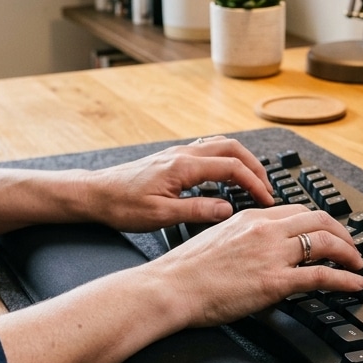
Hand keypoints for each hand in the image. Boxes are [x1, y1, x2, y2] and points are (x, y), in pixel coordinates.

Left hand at [83, 135, 274, 231]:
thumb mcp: (161, 216)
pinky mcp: (172, 159)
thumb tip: (227, 209)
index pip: (232, 168)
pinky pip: (207, 150)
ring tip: (253, 181)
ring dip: (242, 160)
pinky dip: (225, 159)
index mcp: (183, 167)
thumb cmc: (122, 205)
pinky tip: (225, 175)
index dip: (254, 184)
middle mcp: (183, 154)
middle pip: (233, 149)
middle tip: (267, 189)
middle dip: (255, 167)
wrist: (96, 194)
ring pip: (221, 146)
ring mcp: (177, 154)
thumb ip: (197, 211)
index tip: (266, 200)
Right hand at [148, 204, 362, 328]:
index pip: (297, 211)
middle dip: (342, 233)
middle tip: (352, 247)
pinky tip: (356, 284)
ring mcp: (272, 254)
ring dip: (349, 253)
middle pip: (318, 220)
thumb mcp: (216, 239)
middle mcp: (265, 230)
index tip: (328, 232)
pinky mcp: (275, 281)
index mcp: (250, 218)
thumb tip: (253, 250)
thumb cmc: (183, 271)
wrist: (170, 287)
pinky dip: (346, 279)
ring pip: (326, 242)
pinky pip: (322, 275)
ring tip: (358, 264)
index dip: (319, 222)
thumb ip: (241, 238)